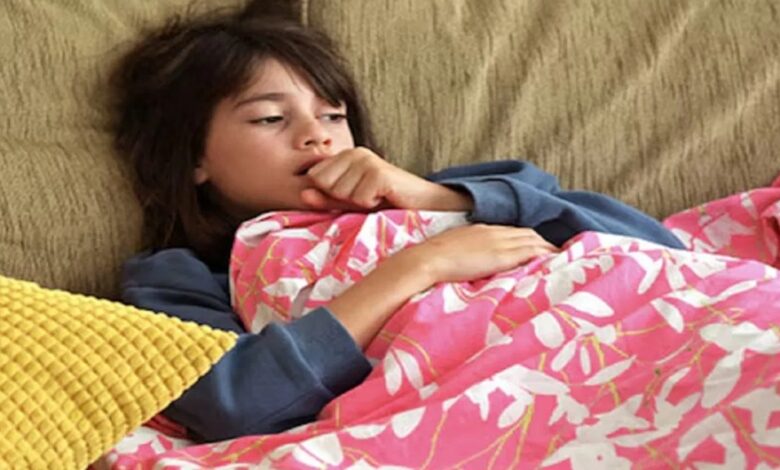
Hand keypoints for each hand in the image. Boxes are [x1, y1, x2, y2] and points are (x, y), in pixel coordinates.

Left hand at [300, 147, 472, 211]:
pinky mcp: (379, 173)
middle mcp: (355, 152)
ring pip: (341, 192)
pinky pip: (359, 198)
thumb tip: (302, 194)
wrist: (424, 204)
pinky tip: (386, 198)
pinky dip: (372, 205)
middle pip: (325, 184)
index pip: (315, 177)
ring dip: (359, 203)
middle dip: (343, 198)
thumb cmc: (386, 203)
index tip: (354, 196)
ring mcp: (368, 160)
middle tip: (367, 197)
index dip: (330, 194)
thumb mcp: (352, 203)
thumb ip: (327, 198)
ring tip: (377, 197)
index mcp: (346, 155)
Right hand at [407, 224, 558, 282]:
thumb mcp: (451, 252)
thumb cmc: (432, 260)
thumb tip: (466, 266)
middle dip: (543, 242)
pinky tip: (556, 262)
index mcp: (480, 230)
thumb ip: (464, 254)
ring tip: (563, 259)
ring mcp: (499, 242)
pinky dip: (546, 255)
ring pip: (533, 240)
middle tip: (557, 253)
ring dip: (548, 249)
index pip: (512, 231)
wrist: (427, 260)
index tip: (536, 247)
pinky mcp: (503, 255)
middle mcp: (493, 231)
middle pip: (527, 233)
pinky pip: (532, 251)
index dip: (526, 239)